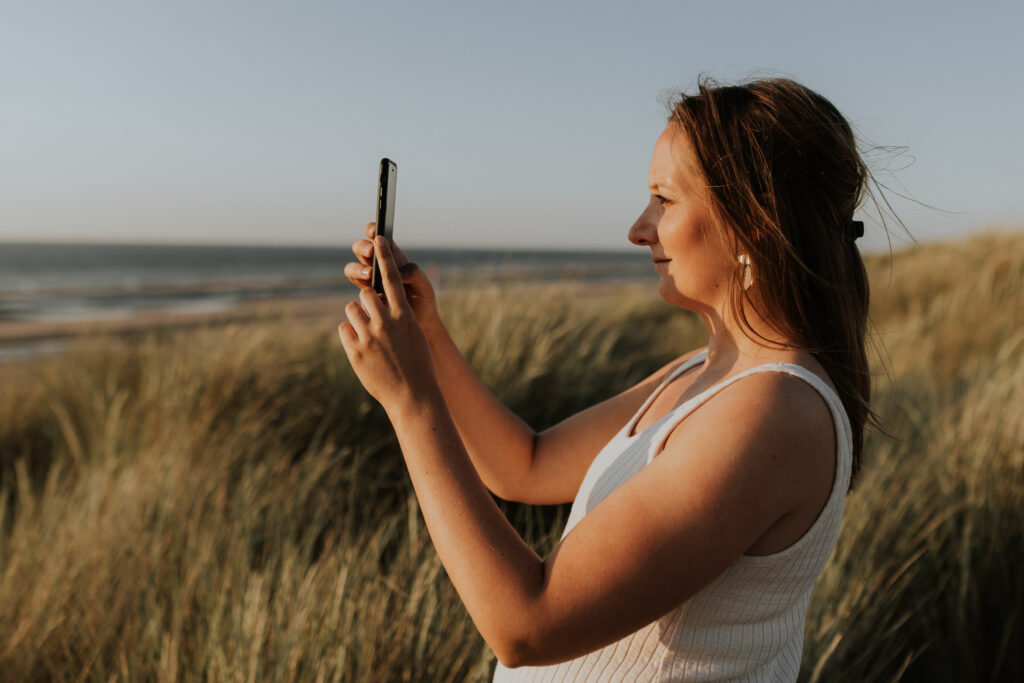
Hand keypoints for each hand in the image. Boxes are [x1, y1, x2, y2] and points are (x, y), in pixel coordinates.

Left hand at [338, 235, 438, 411]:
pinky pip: (345, 329)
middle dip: (365, 300)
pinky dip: (350, 334)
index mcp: (404, 316)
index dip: (383, 256)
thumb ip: (397, 318)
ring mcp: (369, 338)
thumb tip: (378, 305)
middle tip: (373, 314)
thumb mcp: (413, 336)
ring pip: (352, 309)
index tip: (378, 237)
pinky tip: (362, 348)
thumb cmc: (419, 365)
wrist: (414, 397)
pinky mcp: (355, 352)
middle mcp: (385, 323)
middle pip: (365, 293)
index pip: (391, 278)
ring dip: (357, 317)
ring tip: (369, 334)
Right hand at [344, 222, 440, 332]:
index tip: (375, 232)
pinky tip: (370, 291)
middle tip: (371, 252)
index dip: (372, 230)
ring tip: (370, 275)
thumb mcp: (424, 286)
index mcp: (394, 257)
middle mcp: (378, 266)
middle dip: (363, 247)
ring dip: (358, 268)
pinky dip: (359, 285)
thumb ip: (414, 274)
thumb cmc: (424, 302)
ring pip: (353, 268)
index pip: (378, 238)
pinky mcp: (366, 297)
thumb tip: (398, 273)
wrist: (420, 325)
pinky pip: (355, 286)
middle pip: (360, 249)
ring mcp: (370, 281)